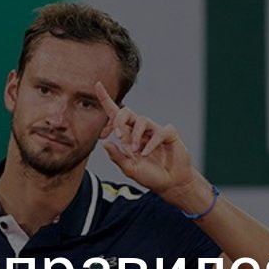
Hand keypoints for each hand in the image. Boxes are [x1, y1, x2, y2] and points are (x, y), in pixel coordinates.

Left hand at [95, 82, 205, 205]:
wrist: (170, 184)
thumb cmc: (150, 175)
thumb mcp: (130, 169)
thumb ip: (117, 157)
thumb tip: (104, 143)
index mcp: (128, 137)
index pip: (115, 115)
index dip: (106, 100)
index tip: (97, 85)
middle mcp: (140, 131)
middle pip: (126, 112)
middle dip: (119, 120)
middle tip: (119, 135)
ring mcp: (155, 131)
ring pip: (141, 120)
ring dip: (136, 136)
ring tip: (135, 151)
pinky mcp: (168, 134)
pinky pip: (159, 131)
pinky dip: (151, 143)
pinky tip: (147, 153)